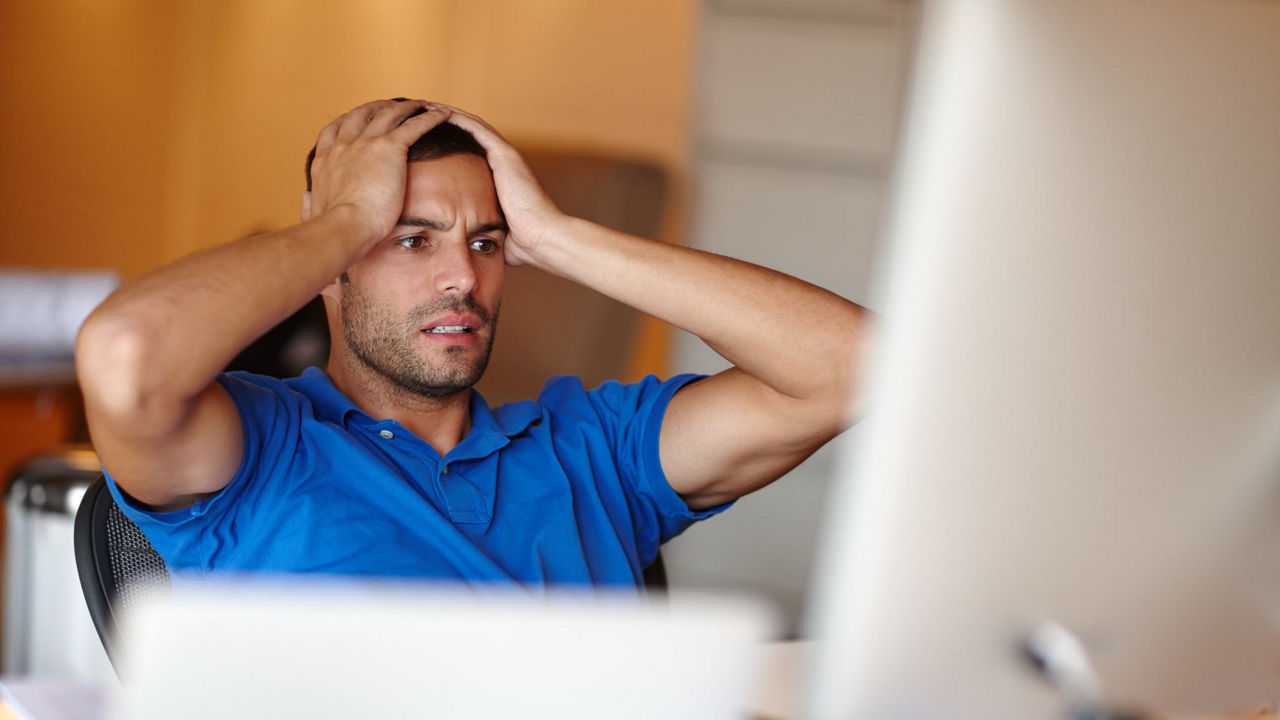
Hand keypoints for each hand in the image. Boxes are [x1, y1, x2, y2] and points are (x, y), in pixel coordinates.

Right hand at [304, 99, 451, 247]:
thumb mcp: (312, 212)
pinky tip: (442, 115)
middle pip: (361, 114)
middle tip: (392, 106)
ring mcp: (366, 143)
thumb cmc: (332, 229)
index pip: (334, 131)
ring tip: (422, 105)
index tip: (357, 118)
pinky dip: (430, 117)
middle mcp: (343, 145)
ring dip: (407, 107)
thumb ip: (308, 203)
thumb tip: (306, 198)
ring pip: (389, 113)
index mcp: (325, 160)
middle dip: (377, 106)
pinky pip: (414, 125)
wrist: (344, 227)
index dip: (347, 121)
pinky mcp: (390, 148)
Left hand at [432, 104, 566, 266]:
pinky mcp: (505, 154)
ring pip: (472, 124)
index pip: (471, 150)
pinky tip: (436, 111)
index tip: (426, 136)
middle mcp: (505, 160)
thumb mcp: (495, 230)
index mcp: (502, 175)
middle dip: (444, 121)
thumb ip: (481, 227)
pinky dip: (456, 118)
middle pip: (470, 131)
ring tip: (424, 105)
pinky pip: (477, 128)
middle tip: (420, 113)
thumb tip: (464, 243)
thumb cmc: (522, 242)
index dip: (450, 139)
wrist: (542, 239)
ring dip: (447, 114)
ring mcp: (507, 155)